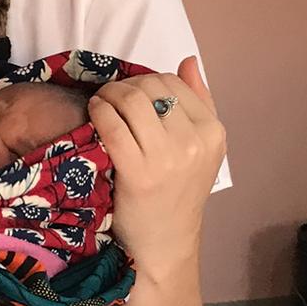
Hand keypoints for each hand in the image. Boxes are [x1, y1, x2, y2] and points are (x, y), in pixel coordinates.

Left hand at [87, 58, 225, 280]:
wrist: (165, 243)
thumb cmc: (176, 196)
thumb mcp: (201, 150)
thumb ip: (199, 103)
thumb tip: (188, 61)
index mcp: (213, 132)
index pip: (174, 83)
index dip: (145, 81)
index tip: (129, 92)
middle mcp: (195, 141)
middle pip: (152, 88)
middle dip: (124, 86)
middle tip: (109, 96)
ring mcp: (169, 157)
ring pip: (132, 101)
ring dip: (108, 95)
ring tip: (99, 103)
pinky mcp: (139, 172)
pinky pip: (113, 126)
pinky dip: (99, 112)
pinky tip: (93, 115)